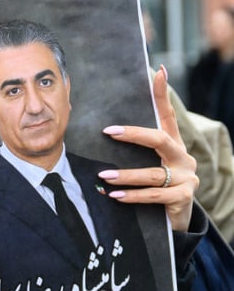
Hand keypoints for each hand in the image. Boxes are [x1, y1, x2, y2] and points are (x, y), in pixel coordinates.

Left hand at [99, 65, 198, 230]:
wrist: (174, 219)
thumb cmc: (155, 186)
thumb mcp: (147, 165)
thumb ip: (135, 150)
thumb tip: (103, 130)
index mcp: (173, 144)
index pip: (167, 115)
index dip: (162, 94)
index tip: (157, 71)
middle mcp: (182, 157)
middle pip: (159, 139)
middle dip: (134, 134)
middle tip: (108, 131)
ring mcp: (186, 177)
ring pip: (152, 173)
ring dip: (125, 175)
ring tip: (103, 176)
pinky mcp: (183, 197)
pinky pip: (154, 195)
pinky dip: (133, 196)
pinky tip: (114, 196)